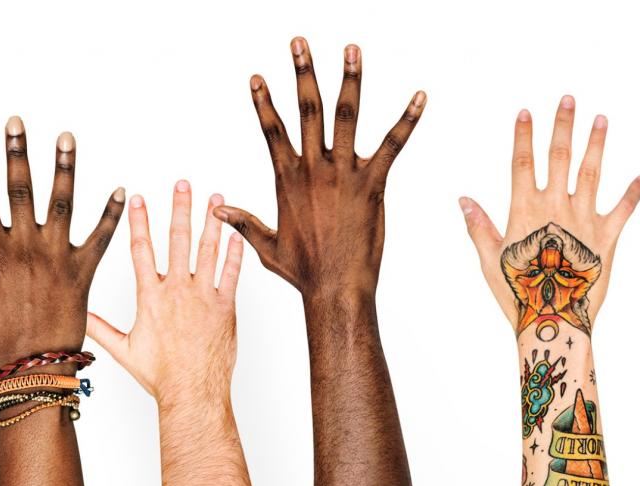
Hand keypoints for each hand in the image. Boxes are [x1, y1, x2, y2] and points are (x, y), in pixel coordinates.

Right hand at [0, 117, 124, 370]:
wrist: (36, 374)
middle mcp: (27, 251)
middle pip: (21, 191)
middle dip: (17, 154)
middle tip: (16, 122)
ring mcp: (57, 259)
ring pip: (62, 204)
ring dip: (64, 168)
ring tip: (66, 136)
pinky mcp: (83, 273)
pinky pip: (101, 239)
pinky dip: (110, 215)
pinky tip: (120, 188)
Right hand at [87, 182, 242, 407]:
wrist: (192, 392)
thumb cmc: (159, 376)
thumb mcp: (124, 350)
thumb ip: (101, 329)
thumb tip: (78, 317)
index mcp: (150, 297)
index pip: (141, 249)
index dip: (138, 221)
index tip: (136, 198)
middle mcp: (177, 291)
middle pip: (177, 240)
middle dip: (180, 208)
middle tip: (183, 183)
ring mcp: (203, 297)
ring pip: (208, 250)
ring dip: (211, 221)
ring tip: (216, 198)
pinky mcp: (225, 307)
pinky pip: (231, 274)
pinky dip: (235, 252)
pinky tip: (237, 233)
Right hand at [213, 37, 424, 299]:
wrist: (335, 288)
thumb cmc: (303, 271)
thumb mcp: (266, 246)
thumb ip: (244, 223)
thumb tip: (219, 212)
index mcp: (288, 180)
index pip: (272, 131)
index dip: (264, 102)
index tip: (258, 77)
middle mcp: (314, 169)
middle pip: (307, 110)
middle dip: (303, 73)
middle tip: (300, 44)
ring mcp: (344, 174)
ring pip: (346, 116)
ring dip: (350, 80)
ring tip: (352, 49)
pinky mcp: (373, 184)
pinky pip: (392, 145)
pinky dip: (407, 120)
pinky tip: (419, 97)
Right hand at [459, 97, 639, 336]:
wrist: (554, 319)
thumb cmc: (517, 293)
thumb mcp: (489, 260)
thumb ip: (479, 226)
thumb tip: (464, 199)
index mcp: (525, 211)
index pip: (522, 163)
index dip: (524, 136)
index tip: (525, 112)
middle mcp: (556, 207)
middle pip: (560, 157)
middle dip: (563, 126)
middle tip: (569, 99)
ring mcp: (584, 219)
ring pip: (592, 173)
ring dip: (597, 144)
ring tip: (601, 119)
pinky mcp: (607, 237)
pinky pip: (624, 209)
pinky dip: (634, 192)